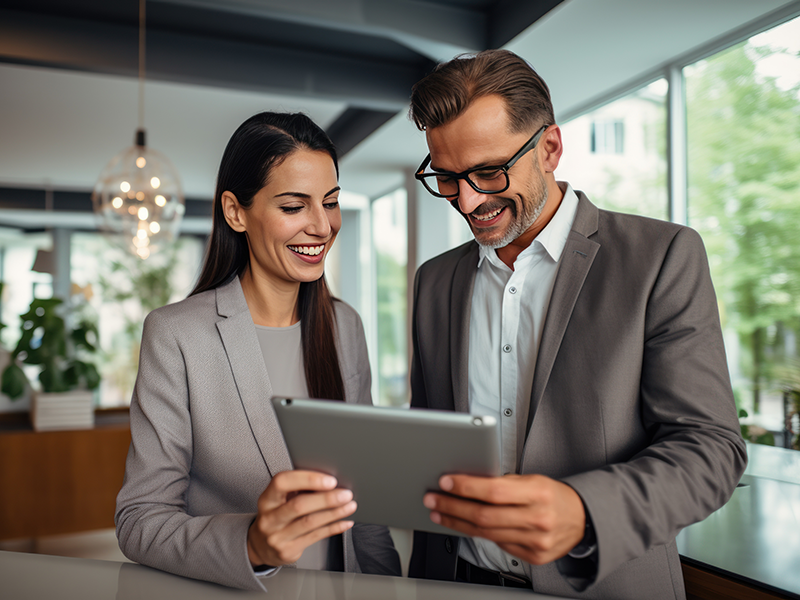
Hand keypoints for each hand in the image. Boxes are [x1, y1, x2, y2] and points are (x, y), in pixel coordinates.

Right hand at [247, 470, 356, 566]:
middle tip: (345, 494)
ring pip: (310, 522)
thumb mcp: (278, 500)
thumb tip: (328, 480)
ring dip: (334, 513)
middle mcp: (269, 518)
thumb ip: (297, 490)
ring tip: (350, 505)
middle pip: (298, 505)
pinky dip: (334, 528)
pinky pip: (316, 537)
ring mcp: (278, 537)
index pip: (282, 482)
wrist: (260, 546)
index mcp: (267, 499)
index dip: (307, 479)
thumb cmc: (275, 516)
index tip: (329, 480)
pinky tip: (345, 521)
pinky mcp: (288, 551)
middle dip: (326, 498)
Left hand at [423, 474, 585, 565]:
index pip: (494, 491)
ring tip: (440, 512)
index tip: (447, 482)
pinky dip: (479, 534)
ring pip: (487, 534)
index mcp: (538, 493)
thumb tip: (469, 482)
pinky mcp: (533, 556)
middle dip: (453, 506)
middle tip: (433, 499)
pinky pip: (498, 545)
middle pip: (485, 516)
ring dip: (457, 522)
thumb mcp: (533, 480)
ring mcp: (536, 541)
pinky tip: (464, 525)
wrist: (583, 519)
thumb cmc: (554, 495)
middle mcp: (538, 519)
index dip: (466, 487)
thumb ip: (505, 483)